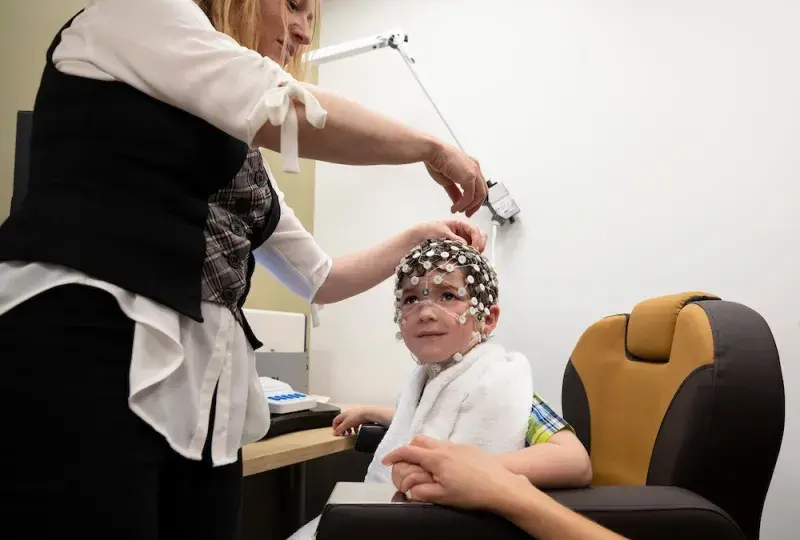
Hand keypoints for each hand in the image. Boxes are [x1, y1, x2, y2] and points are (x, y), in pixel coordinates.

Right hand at [332, 406, 371, 435]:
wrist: (367, 413)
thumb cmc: (357, 416)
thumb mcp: (346, 424)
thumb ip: (340, 429)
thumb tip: (335, 433)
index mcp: (343, 415)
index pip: (336, 420)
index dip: (334, 427)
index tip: (336, 433)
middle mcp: (348, 414)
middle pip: (342, 423)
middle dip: (342, 429)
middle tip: (343, 434)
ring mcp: (354, 416)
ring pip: (349, 424)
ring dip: (348, 429)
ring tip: (350, 434)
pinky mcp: (359, 418)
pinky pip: (355, 424)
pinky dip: (355, 428)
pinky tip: (356, 432)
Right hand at [382, 435, 530, 511]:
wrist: (502, 486)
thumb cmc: (472, 493)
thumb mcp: (443, 497)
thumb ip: (422, 492)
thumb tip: (409, 490)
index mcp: (436, 458)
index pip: (408, 451)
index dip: (394, 455)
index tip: (386, 461)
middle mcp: (446, 447)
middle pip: (420, 440)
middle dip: (408, 448)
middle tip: (404, 462)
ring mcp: (459, 446)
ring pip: (434, 442)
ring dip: (424, 450)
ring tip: (424, 465)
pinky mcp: (470, 448)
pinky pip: (448, 446)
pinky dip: (439, 452)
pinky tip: (446, 467)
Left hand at [410, 220, 486, 252]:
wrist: (417, 237)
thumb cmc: (428, 230)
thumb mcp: (441, 232)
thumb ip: (454, 238)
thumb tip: (466, 245)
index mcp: (460, 224)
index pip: (474, 230)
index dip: (477, 238)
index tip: (474, 248)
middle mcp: (463, 232)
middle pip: (479, 236)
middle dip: (480, 244)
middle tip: (475, 254)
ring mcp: (461, 242)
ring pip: (476, 245)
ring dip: (477, 250)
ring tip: (473, 257)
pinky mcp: (458, 250)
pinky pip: (468, 252)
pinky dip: (471, 255)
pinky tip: (468, 259)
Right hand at [425, 144, 487, 217]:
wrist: (433, 152)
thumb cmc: (437, 160)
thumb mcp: (448, 181)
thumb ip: (455, 192)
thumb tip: (458, 201)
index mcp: (471, 167)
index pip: (479, 186)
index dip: (475, 200)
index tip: (469, 207)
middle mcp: (475, 168)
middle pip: (482, 192)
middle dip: (476, 205)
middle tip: (468, 213)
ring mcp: (474, 172)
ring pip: (479, 195)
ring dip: (470, 206)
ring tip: (460, 211)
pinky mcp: (470, 176)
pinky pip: (469, 196)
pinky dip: (463, 204)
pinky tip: (456, 207)